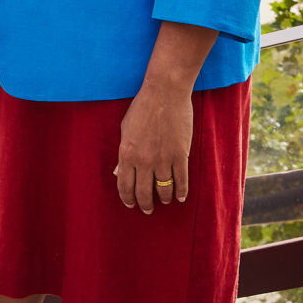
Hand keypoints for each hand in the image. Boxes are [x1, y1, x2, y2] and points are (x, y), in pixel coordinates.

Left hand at [113, 22, 217, 213]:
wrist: (165, 94)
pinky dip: (181, 192)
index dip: (127, 198)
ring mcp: (163, 159)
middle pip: (143, 192)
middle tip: (147, 209)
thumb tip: (121, 171)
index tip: (130, 204)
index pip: (125, 186)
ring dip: (163, 198)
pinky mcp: (180, 155)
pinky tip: (180, 197)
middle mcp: (144, 161)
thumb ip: (124, 152)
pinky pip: (181, 180)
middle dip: (144, 204)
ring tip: (164, 201)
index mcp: (127, 154)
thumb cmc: (142, 108)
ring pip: (163, 189)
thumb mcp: (125, 129)